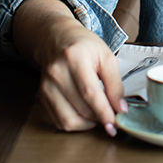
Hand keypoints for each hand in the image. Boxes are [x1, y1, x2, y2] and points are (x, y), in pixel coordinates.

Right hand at [14, 0, 126, 134]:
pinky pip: (59, 121)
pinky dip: (75, 123)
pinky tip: (84, 113)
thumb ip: (115, 84)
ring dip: (87, 124)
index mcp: (75, 58)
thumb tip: (120, 109)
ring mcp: (46, 86)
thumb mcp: (107, 56)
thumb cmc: (84, 46)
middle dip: (99, 118)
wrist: (57, 39)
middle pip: (81, 108)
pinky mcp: (42, 96)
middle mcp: (57, 73)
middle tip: (111, 115)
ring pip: (68, 120)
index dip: (104, 112)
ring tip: (97, 114)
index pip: (90, 93)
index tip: (114, 123)